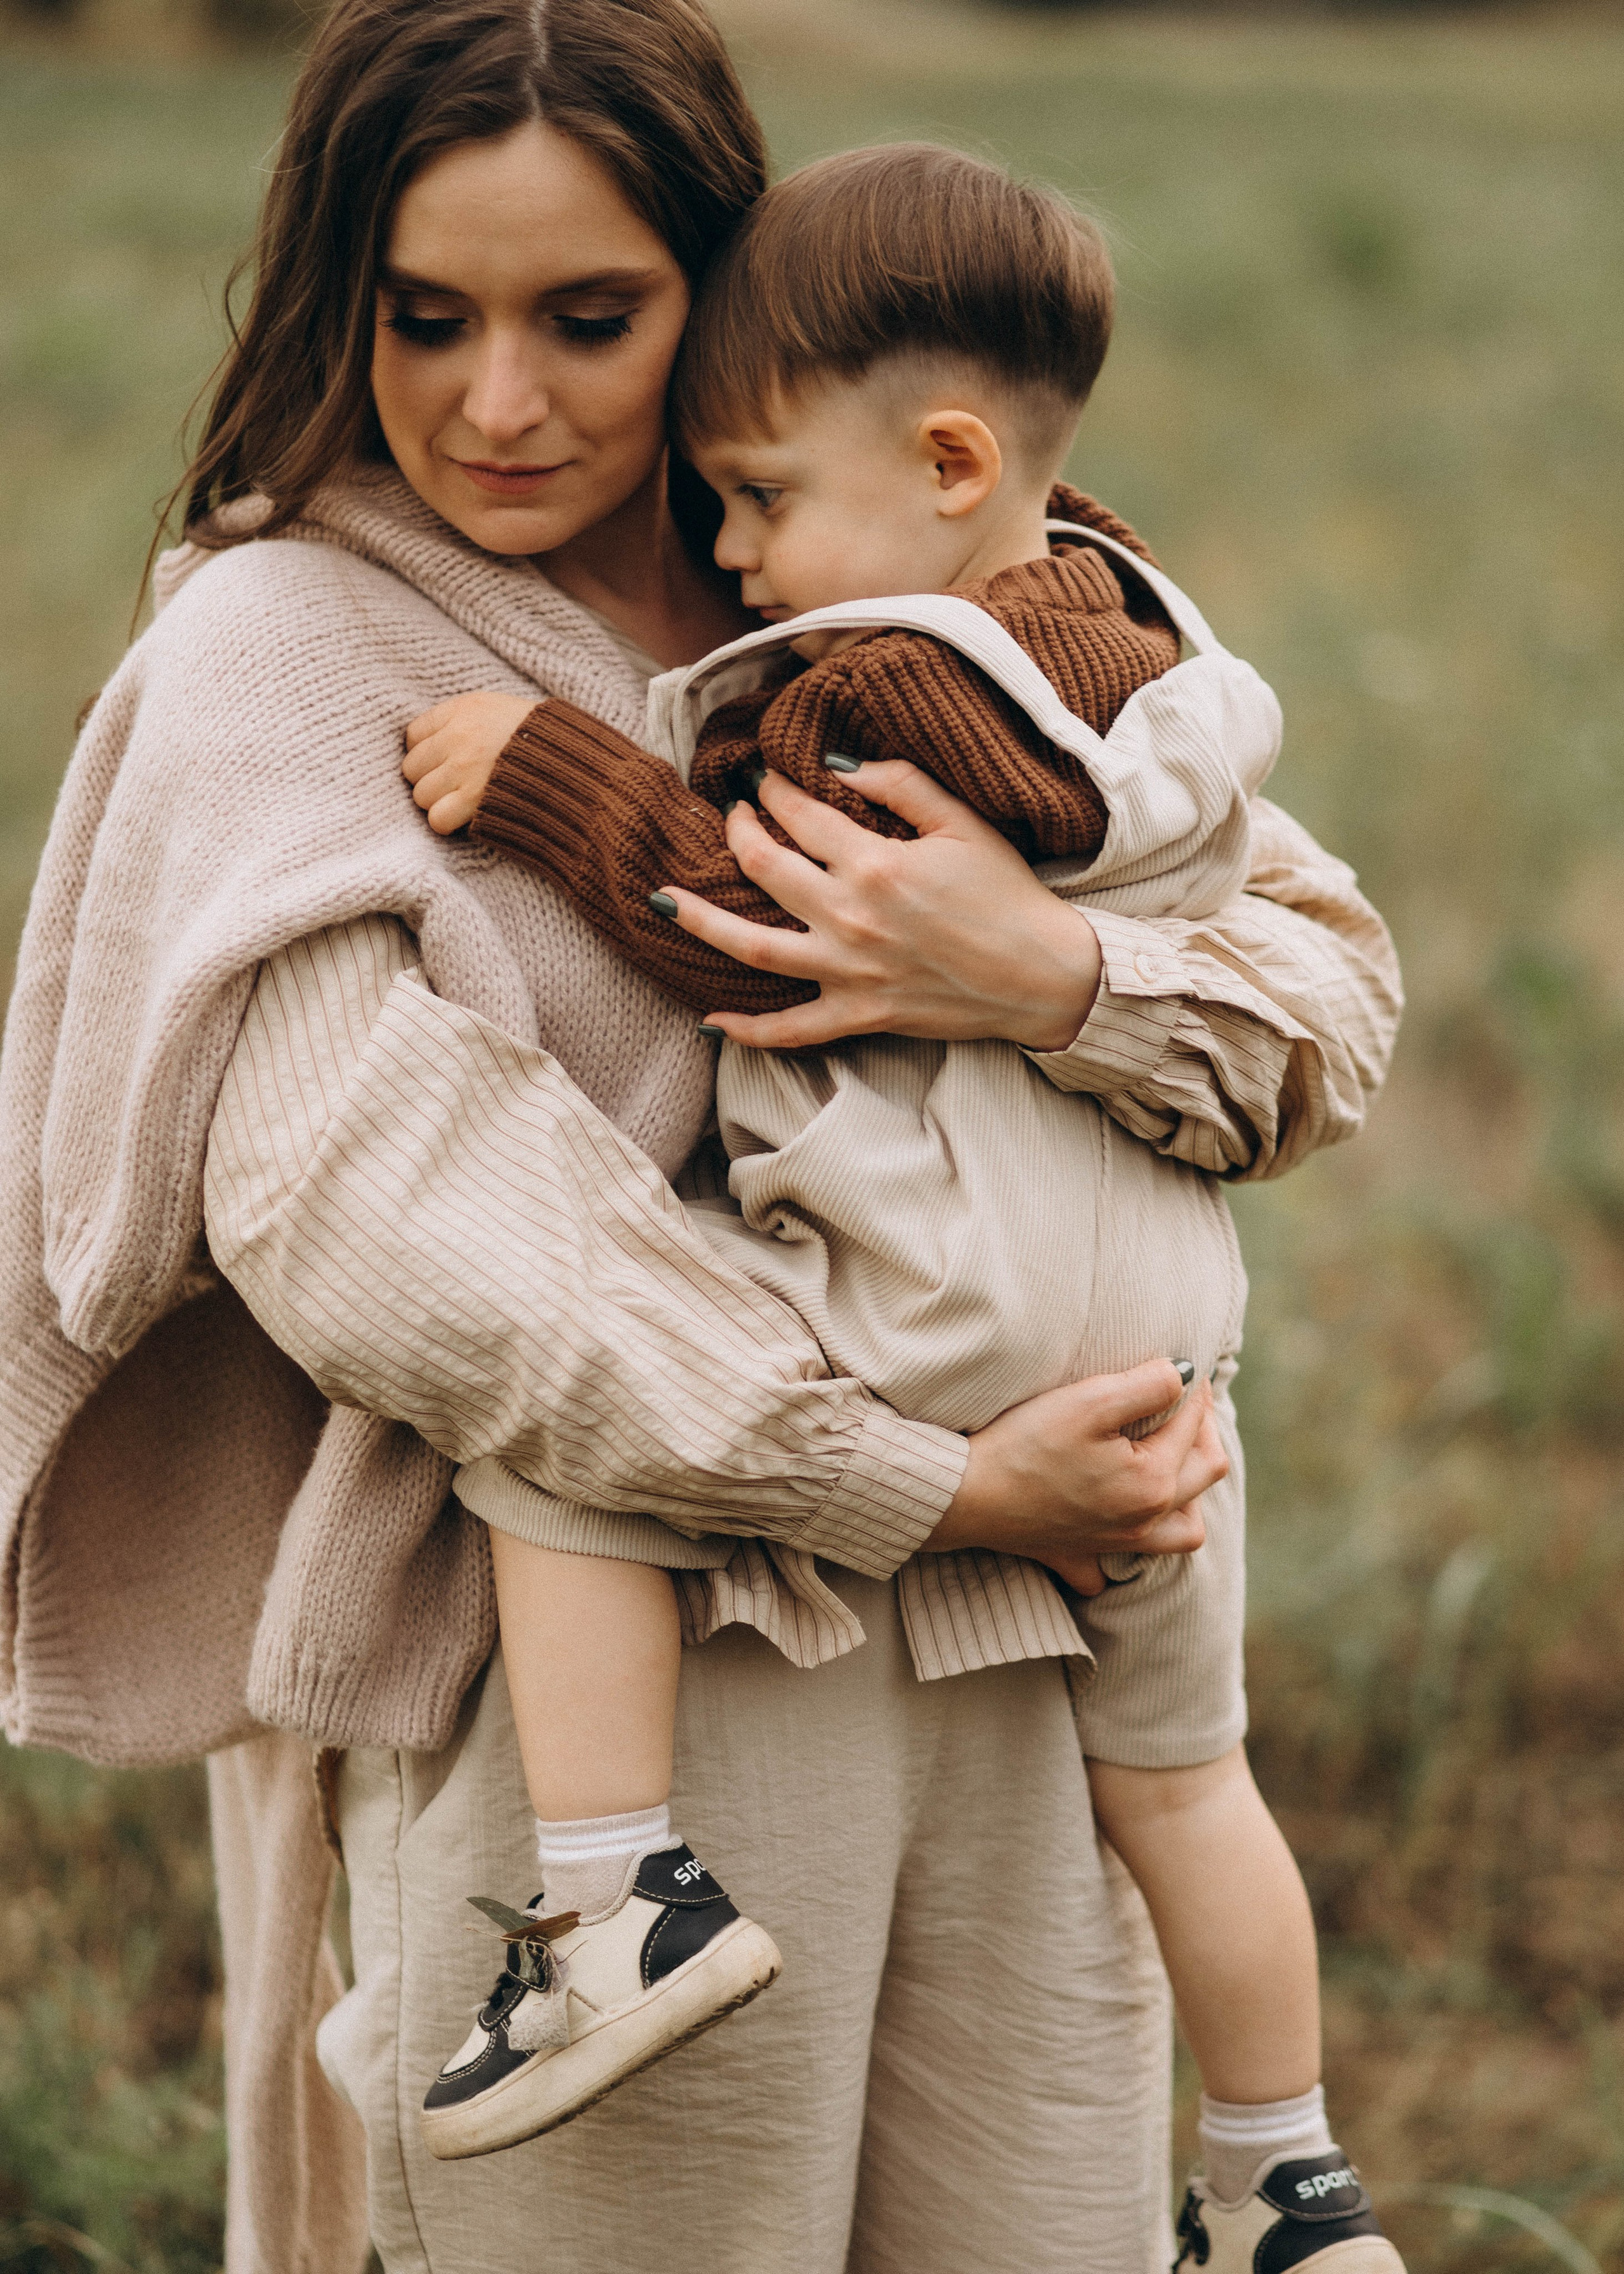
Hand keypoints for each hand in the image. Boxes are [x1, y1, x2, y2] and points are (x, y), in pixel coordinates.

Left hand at [403, 692, 536, 834]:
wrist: (577, 767)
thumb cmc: (542, 741)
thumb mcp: (502, 710)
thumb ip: (466, 721)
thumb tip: (431, 744)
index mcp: (463, 710)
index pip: (413, 735)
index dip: (427, 753)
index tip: (444, 762)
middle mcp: (458, 736)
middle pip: (412, 768)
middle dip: (431, 780)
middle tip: (455, 786)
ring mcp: (464, 769)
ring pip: (421, 796)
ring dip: (439, 803)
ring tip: (463, 802)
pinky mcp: (473, 801)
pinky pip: (437, 819)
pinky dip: (448, 823)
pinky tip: (466, 818)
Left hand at [654, 759, 1103, 1051]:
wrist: (1043, 976)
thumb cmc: (1008, 895)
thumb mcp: (963, 821)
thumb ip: (900, 783)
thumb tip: (835, 768)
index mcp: (875, 863)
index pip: (800, 816)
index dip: (773, 790)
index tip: (762, 778)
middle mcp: (851, 917)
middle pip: (764, 869)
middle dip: (736, 834)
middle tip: (730, 816)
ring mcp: (849, 973)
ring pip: (752, 949)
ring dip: (701, 922)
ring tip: (662, 902)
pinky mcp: (859, 1016)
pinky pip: (790, 1030)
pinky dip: (747, 1031)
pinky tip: (709, 1020)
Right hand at [925, 1362, 1226, 1592]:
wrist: (965, 1496)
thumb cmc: (1025, 1443)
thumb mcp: (1090, 1400)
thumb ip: (1149, 1384)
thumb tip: (1184, 1374)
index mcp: (1153, 1481)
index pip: (1192, 1423)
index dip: (1193, 1386)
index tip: (1185, 1362)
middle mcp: (1144, 1520)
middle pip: (1205, 1474)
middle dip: (1203, 1430)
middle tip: (1185, 1401)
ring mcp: (1112, 1544)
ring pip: (1184, 1531)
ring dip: (1190, 1494)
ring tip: (1170, 1461)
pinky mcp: (1074, 1555)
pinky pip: (1114, 1567)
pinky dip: (1126, 1549)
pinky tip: (1115, 1522)